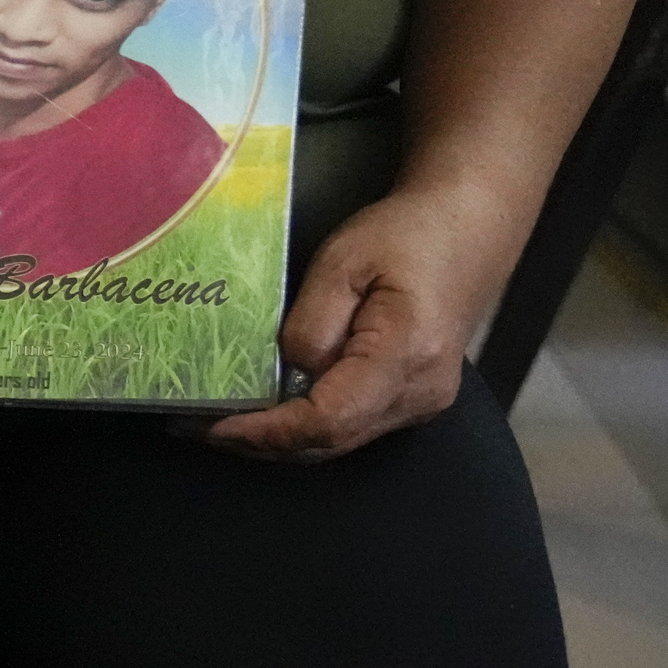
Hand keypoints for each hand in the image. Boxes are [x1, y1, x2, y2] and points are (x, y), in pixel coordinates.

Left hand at [205, 184, 510, 459]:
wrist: (470, 224)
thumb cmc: (406, 234)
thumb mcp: (343, 263)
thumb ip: (309, 324)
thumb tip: (282, 373)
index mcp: (406, 355)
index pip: (326, 420)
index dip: (265, 432)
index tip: (213, 427)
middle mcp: (420, 392)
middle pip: (328, 442)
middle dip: (260, 443)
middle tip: (197, 428)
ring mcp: (422, 402)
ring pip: (337, 442)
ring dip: (278, 441)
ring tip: (221, 424)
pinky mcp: (414, 400)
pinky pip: (351, 427)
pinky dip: (306, 428)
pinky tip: (267, 414)